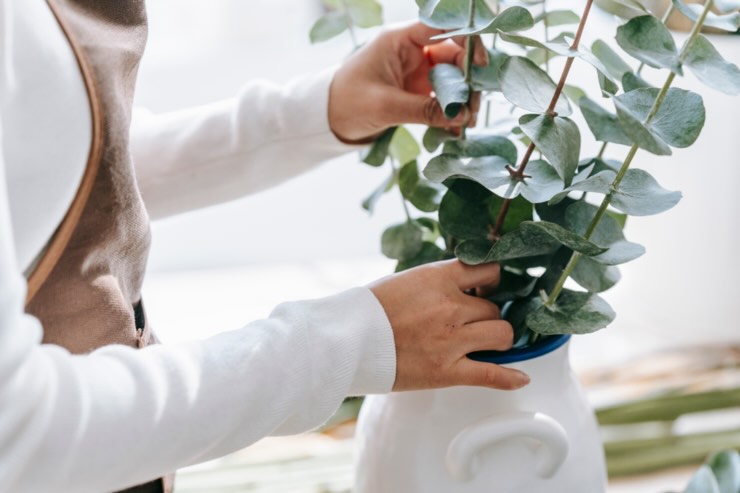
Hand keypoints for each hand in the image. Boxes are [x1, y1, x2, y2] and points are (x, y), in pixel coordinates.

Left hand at [328, 22, 486, 142]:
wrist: (327, 120)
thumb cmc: (347, 103)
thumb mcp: (385, 106)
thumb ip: (424, 110)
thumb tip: (462, 116)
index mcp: (399, 41)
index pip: (441, 27)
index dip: (466, 40)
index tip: (479, 65)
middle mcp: (411, 52)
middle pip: (453, 55)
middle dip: (467, 80)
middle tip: (474, 107)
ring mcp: (415, 72)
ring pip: (451, 78)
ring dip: (461, 99)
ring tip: (467, 122)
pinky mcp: (416, 92)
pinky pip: (441, 98)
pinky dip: (450, 112)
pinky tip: (456, 129)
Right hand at [368, 260, 530, 390]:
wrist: (346, 341)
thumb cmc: (369, 310)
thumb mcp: (405, 280)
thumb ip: (437, 282)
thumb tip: (464, 284)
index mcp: (438, 279)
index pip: (487, 271)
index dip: (491, 280)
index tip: (488, 287)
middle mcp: (450, 307)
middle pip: (493, 308)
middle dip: (486, 315)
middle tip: (471, 323)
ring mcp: (451, 340)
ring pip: (502, 334)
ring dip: (497, 338)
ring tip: (486, 342)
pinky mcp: (448, 371)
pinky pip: (491, 374)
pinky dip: (510, 377)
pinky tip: (521, 377)